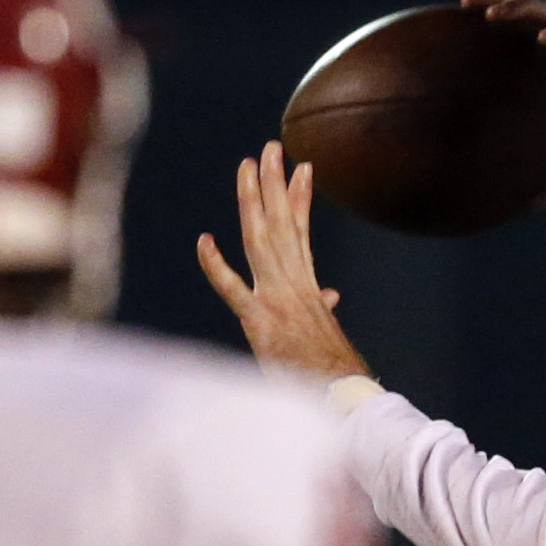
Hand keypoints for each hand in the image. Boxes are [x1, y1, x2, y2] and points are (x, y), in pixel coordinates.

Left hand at [197, 143, 373, 382]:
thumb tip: (328, 294)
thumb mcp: (328, 334)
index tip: (301, 168)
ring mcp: (276, 300)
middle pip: (282, 224)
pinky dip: (217, 266)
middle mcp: (294, 285)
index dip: (300, 198)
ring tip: (249, 166)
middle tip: (271, 148)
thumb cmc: (335, 374)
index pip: (302, 233)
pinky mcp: (259, 321)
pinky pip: (233, 290)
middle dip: (275, 184)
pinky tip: (204, 240)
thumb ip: (322, 308)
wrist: (341, 397)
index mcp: (308, 288)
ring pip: (261, 240)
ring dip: (254, 201)